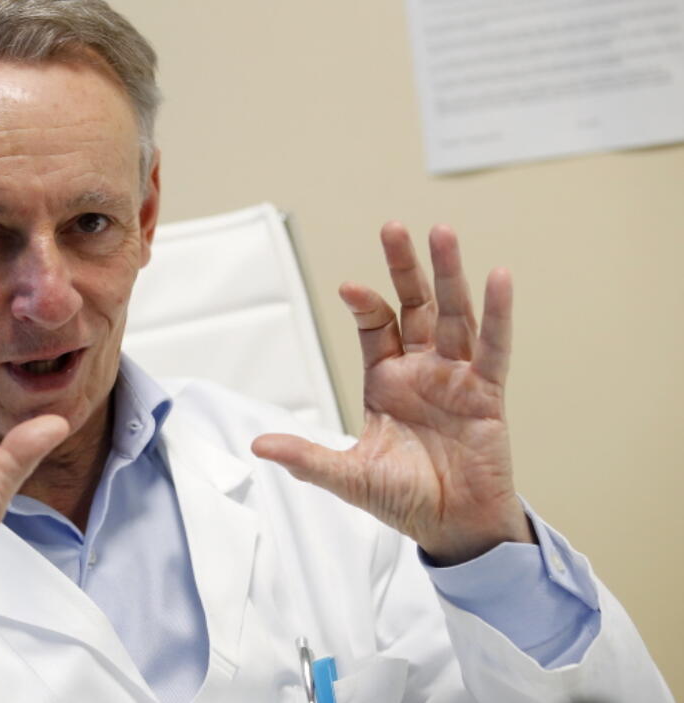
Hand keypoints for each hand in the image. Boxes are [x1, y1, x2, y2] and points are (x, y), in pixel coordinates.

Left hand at [252, 223, 531, 564]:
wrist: (452, 528)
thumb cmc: (403, 498)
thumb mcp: (347, 476)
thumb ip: (307, 458)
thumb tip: (257, 445)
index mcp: (385, 380)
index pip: (375, 326)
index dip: (365, 304)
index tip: (349, 288)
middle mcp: (420, 370)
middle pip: (414, 306)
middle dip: (404, 268)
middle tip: (393, 227)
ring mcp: (456, 377)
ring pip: (453, 315)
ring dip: (449, 275)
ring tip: (442, 231)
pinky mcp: (487, 394)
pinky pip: (494, 348)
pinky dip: (497, 314)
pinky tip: (498, 276)